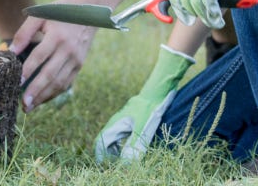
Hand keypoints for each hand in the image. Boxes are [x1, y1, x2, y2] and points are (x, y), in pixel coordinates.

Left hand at [11, 15, 95, 111]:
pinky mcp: (79, 65)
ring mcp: (76, 59)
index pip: (40, 56)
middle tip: (23, 104)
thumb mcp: (41, 14)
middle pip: (50, 74)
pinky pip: (67, 83)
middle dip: (36, 91)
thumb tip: (11, 51)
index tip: (16, 82)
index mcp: (57, 36)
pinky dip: (54, 93)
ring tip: (30, 106)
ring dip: (44, 96)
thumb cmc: (60, 12)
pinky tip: (42, 99)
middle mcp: (68, 50)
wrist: (90, 13)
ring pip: (59, 83)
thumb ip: (24, 32)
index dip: (28, 70)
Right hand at [94, 44, 194, 161]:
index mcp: (115, 124)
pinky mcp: (130, 119)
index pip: (100, 142)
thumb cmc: (150, 109)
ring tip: (125, 159)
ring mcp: (122, 120)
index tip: (107, 166)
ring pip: (114, 138)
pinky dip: (123, 144)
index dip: (101, 156)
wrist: (158, 91)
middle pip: (105, 142)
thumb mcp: (143, 130)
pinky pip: (121, 134)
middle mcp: (116, 122)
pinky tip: (133, 148)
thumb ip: (134, 147)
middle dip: (109, 155)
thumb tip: (125, 163)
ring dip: (116, 150)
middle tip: (118, 166)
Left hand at [168, 0, 257, 28]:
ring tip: (216, 21)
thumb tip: (183, 11)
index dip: (178, 8)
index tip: (185, 19)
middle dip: (196, 15)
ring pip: (196, 5)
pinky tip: (218, 20)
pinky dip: (212, 16)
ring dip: (206, 17)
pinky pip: (207, 6)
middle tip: (208, 20)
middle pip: (185, 2)